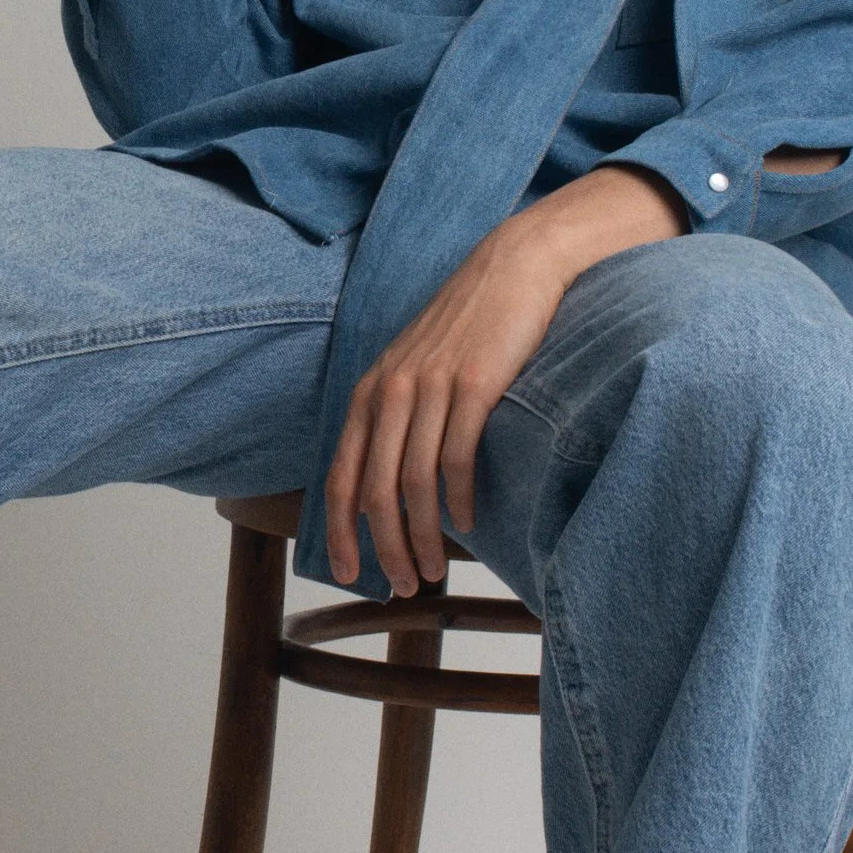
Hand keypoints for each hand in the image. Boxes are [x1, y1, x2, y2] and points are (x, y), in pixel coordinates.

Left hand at [324, 169, 687, 592]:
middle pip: (374, 490)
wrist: (514, 266)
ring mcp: (432, 386)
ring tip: (435, 570)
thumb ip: (396, 417)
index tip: (348, 572)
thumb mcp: (415, 367)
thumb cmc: (468, 326)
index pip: (341, 475)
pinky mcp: (476, 384)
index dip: (338, 530)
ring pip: (413, 483)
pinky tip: (466, 523)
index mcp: (370, 391)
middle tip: (405, 585)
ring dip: (422, 536)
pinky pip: (456, 457)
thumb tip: (390, 483)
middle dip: (384, 547)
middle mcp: (391, 390)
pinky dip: (457, 499)